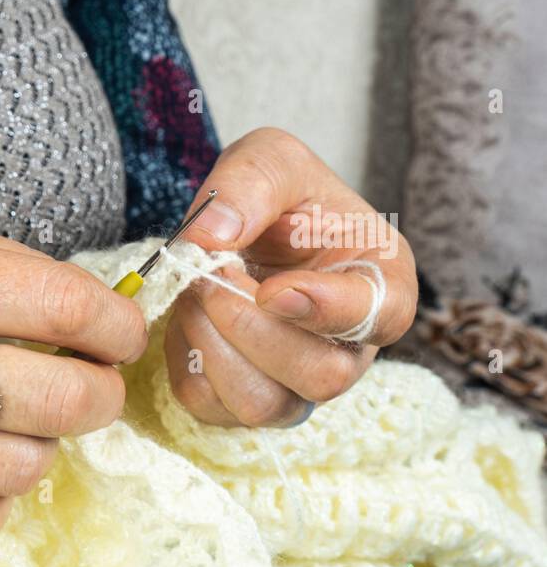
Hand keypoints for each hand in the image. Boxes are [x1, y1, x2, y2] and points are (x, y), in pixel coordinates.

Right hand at [0, 212, 147, 552]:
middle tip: (86, 381)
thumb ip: (3, 264)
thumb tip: (100, 314)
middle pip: (63, 399)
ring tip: (1, 415)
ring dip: (38, 441)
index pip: (61, 305)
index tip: (120, 333)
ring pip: (28, 467)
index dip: (117, 324)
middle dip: (100, 390)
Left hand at [165, 127, 417, 426]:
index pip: (381, 317)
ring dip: (214, 350)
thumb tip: (211, 236)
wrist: (240, 232)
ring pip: (265, 405)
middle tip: (210, 278)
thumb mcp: (273, 159)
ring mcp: (298, 384)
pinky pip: (212, 408)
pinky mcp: (246, 401)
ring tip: (194, 296)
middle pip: (321, 376)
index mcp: (381, 282)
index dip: (326, 310)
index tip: (273, 289)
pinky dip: (185, 363)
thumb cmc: (277, 199)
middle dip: (252, 328)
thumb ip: (253, 180)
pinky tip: (186, 319)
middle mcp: (349, 347)